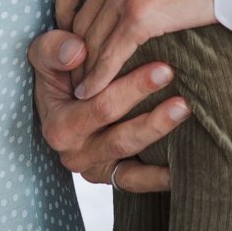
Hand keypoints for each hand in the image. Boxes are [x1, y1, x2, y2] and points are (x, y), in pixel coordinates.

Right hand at [29, 29, 184, 193]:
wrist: (57, 100)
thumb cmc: (55, 72)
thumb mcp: (44, 55)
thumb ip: (54, 49)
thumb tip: (77, 51)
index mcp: (59, 127)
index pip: (100, 107)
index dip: (133, 89)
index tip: (164, 68)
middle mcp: (75, 153)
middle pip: (120, 137)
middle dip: (154, 115)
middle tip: (186, 94)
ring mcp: (93, 167)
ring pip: (130, 158)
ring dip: (159, 135)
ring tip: (187, 112)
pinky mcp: (109, 175)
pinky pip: (134, 181)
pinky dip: (157, 178)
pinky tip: (181, 169)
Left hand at [55, 0, 231, 99]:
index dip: (64, 6)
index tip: (68, 26)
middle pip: (81, 13)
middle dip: (75, 42)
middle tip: (76, 64)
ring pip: (91, 35)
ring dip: (84, 64)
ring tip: (83, 84)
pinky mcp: (142, 16)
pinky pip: (110, 52)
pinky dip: (99, 74)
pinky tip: (95, 90)